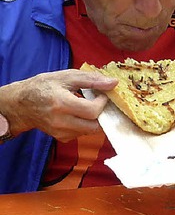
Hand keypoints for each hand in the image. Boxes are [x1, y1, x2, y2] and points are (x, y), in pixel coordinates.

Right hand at [0, 70, 117, 142]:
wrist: (22, 104)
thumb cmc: (43, 86)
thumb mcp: (67, 76)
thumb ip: (92, 80)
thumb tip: (113, 83)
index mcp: (62, 104)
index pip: (93, 111)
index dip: (102, 102)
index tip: (101, 94)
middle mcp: (61, 121)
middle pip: (95, 125)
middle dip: (102, 113)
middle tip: (98, 102)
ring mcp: (60, 132)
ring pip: (90, 131)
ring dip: (94, 119)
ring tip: (87, 106)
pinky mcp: (61, 137)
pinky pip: (82, 134)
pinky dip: (86, 124)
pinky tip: (79, 114)